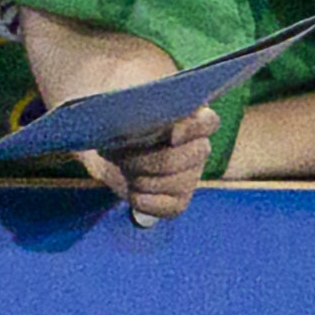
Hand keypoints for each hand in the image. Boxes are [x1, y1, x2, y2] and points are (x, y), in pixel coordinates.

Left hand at [80, 107, 218, 223]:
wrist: (106, 150)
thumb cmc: (117, 122)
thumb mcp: (121, 107)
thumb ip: (138, 107)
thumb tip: (148, 120)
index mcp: (190, 118)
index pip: (208, 122)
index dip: (191, 130)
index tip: (170, 135)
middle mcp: (197, 147)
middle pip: (183, 158)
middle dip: (144, 159)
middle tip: (117, 153)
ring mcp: (191, 175)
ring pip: (175, 183)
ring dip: (140, 178)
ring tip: (124, 167)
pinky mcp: (179, 200)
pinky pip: (171, 207)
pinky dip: (147, 201)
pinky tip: (133, 190)